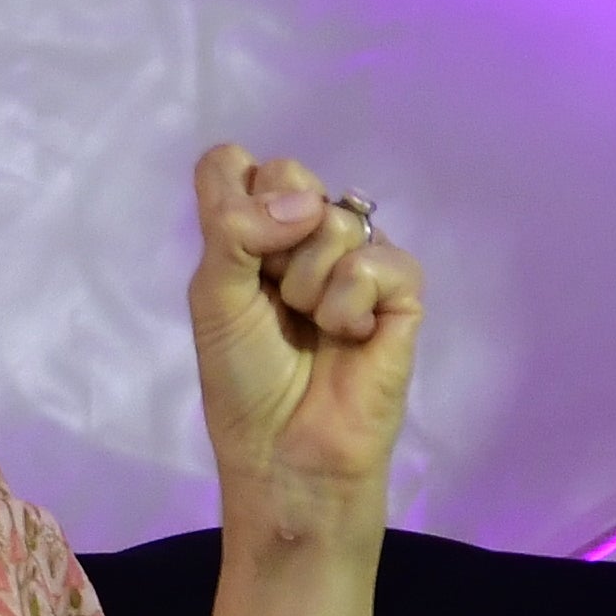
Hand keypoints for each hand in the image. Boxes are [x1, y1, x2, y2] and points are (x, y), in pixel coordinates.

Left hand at [184, 139, 418, 526]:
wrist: (287, 451)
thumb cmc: (244, 381)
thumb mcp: (213, 298)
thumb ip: (234, 232)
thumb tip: (305, 203)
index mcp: (253, 234)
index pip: (236, 164)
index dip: (233, 192)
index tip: (231, 244)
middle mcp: (306, 235)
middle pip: (288, 173)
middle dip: (270, 238)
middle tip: (272, 297)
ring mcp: (358, 257)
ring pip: (332, 218)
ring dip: (305, 284)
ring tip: (311, 329)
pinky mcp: (402, 290)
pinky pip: (374, 261)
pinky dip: (347, 305)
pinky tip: (349, 338)